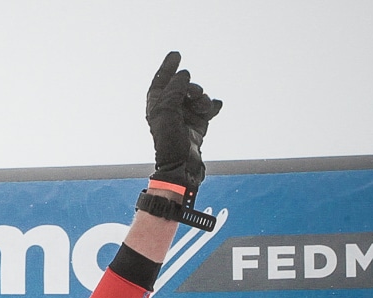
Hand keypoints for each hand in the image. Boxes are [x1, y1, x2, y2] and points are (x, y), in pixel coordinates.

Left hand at [145, 51, 222, 194]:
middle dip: (191, 88)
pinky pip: (207, 110)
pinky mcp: (197, 126)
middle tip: (195, 94)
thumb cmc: (169, 142)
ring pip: (196, 98)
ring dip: (202, 99)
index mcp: (156, 107)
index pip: (160, 82)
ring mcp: (184, 118)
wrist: (183, 167)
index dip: (167, 68)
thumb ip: (174, 90)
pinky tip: (217, 106)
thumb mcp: (167, 112)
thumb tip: (183, 75)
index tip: (176, 55)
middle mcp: (169, 111)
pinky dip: (212, 107)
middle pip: (182, 88)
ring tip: (204, 108)